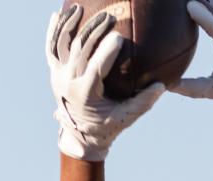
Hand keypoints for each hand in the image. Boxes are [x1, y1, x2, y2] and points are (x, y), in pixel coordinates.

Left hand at [47, 5, 165, 161]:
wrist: (79, 136)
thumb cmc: (107, 126)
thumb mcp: (126, 118)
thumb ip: (143, 102)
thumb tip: (162, 85)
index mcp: (85, 95)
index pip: (95, 69)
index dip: (105, 52)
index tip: (119, 37)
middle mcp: (68, 84)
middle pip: (79, 51)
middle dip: (94, 31)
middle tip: (109, 16)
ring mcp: (58, 76)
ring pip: (60, 46)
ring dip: (69, 25)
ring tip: (80, 8)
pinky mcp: (54, 71)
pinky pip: (50, 48)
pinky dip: (53, 30)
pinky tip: (58, 13)